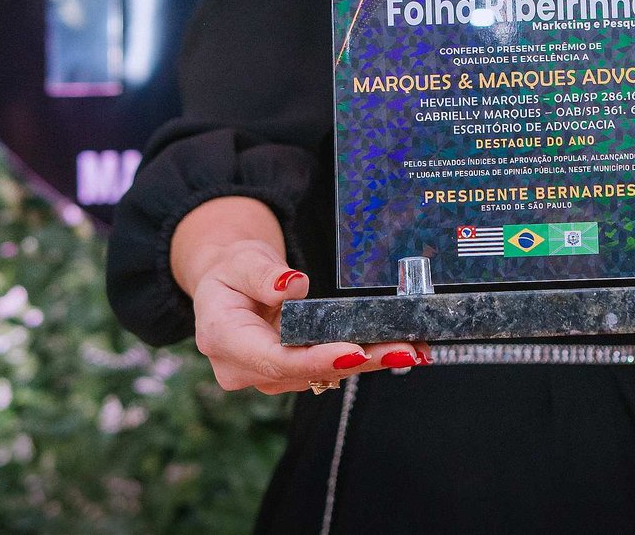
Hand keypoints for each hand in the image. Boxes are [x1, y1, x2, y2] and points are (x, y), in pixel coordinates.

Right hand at [191, 239, 427, 393]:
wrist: (228, 285)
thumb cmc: (231, 271)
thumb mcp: (241, 260)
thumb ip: (263, 274)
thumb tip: (292, 286)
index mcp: (223, 339)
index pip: (275, 358)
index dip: (316, 359)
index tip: (354, 353)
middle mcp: (244, 368)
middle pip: (306, 371)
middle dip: (358, 362)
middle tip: (403, 352)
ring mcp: (268, 375)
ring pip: (322, 373)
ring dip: (368, 362)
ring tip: (411, 349)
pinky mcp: (290, 372)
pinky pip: (327, 368)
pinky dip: (361, 358)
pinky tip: (396, 350)